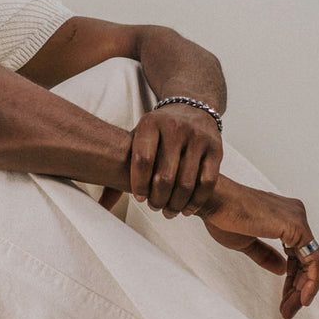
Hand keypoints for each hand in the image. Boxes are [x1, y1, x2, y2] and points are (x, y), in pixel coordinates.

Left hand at [129, 102, 223, 217]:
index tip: (139, 197)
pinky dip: (196, 200)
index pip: (143, 160)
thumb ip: (119, 169)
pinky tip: (187, 208)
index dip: (139, 184)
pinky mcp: (216, 148)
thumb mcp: (138, 138)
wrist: (193, 106)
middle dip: (158, 199)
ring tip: (169, 211)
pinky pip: (207, 182)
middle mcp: (175, 127)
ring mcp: (198, 137)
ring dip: (176, 204)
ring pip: (186, 183)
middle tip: (155, 207)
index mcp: (151, 123)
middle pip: (165, 176)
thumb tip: (102, 204)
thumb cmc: (159, 131)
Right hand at [198, 177, 318, 318]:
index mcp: (285, 217)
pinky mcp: (296, 226)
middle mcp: (296, 215)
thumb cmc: (223, 216)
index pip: (298, 254)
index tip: (285, 300)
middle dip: (298, 288)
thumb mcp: (247, 242)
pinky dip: (310, 281)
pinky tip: (301, 298)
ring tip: (290, 309)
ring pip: (313, 262)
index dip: (293, 280)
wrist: (213, 201)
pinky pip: (313, 260)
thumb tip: (282, 269)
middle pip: (307, 260)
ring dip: (304, 289)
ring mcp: (299, 220)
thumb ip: (266, 255)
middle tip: (288, 310)